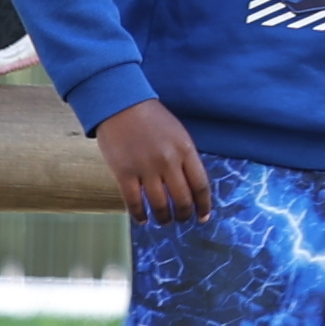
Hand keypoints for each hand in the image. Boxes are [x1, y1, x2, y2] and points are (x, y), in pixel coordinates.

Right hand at [95, 98, 213, 223]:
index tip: (203, 217)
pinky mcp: (124, 173)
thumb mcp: (178, 134)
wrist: (121, 104)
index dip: (203, 205)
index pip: (200, 185)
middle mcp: (168, 161)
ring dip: (164, 218)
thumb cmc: (152, 119)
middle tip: (182, 220)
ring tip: (164, 221)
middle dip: (184, 215)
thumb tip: (192, 187)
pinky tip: (143, 220)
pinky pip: (134, 202)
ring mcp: (146, 168)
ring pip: (160, 205)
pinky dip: (140, 215)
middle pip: (182, 199)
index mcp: (185, 150)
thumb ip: (186, 158)